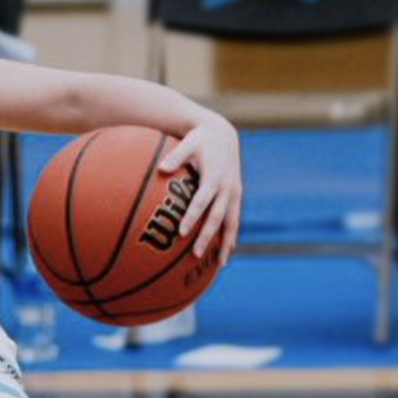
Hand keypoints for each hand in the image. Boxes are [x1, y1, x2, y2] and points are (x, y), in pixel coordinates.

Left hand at [159, 115, 242, 265]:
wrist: (223, 134)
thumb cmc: (200, 140)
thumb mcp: (188, 143)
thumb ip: (175, 156)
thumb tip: (161, 169)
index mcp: (214, 177)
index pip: (201, 201)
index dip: (192, 217)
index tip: (181, 233)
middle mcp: (228, 188)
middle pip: (217, 217)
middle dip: (207, 236)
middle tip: (196, 255)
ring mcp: (234, 193)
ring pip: (231, 222)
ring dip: (226, 243)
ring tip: (220, 264)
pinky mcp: (237, 195)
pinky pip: (235, 219)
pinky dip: (232, 236)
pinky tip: (227, 252)